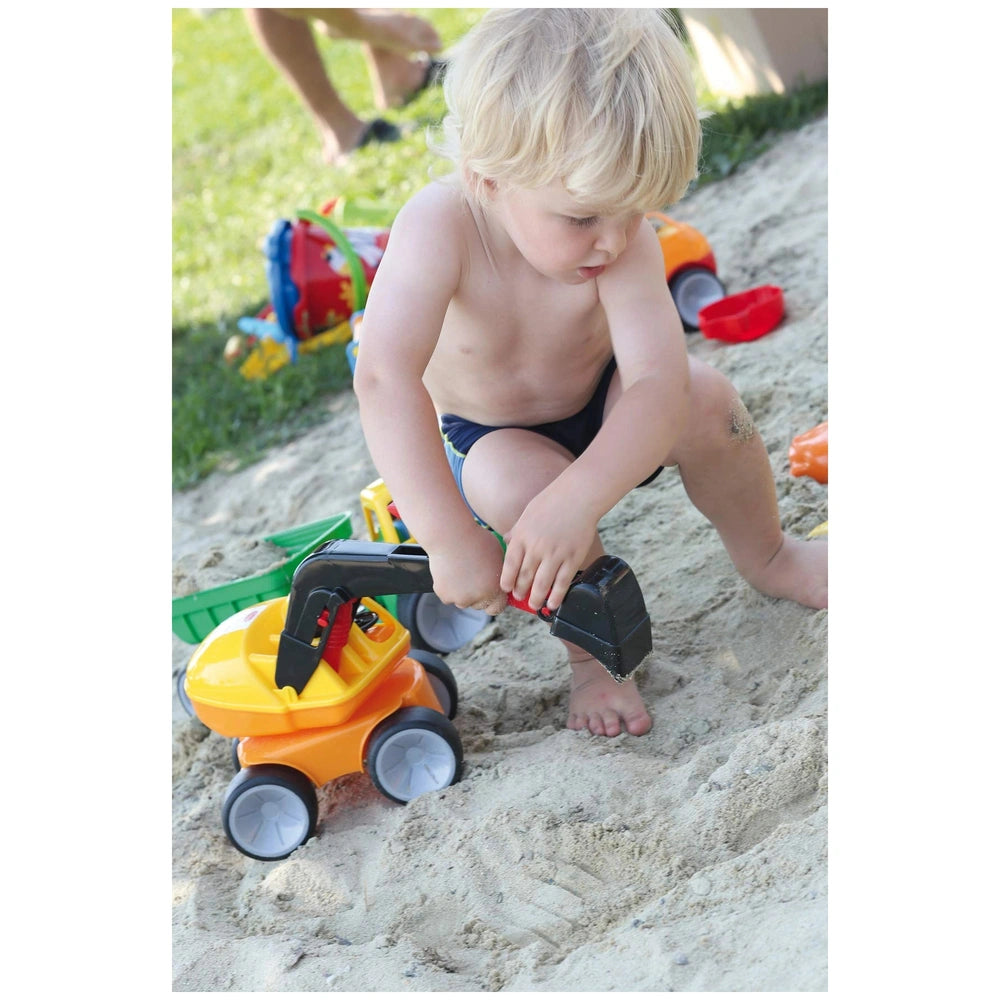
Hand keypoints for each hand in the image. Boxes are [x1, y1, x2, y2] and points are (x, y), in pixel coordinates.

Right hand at [427, 525, 507, 615]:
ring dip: (464, 593)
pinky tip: (452, 572)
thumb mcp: (499, 556)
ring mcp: (458, 598)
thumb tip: (506, 584)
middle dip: (479, 596)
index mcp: (494, 590)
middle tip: (475, 578)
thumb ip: (501, 575)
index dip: (495, 600)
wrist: (451, 535)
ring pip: (463, 601)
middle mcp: (476, 598)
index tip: (492, 592)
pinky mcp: (444, 595)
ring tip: (464, 573)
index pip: (497, 608)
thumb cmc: (477, 540)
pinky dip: (450, 588)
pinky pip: (449, 596)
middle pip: (480, 605)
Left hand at [500, 487, 598, 611]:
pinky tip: (553, 603)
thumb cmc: (551, 501)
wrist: (578, 495)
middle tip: (520, 598)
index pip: (509, 566)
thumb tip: (506, 541)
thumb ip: (517, 531)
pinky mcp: (572, 558)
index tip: (506, 589)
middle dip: (520, 591)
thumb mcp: (527, 514)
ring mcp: (555, 554)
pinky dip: (557, 596)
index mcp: (522, 537)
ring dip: (536, 598)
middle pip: (524, 578)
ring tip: (535, 605)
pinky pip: (562, 582)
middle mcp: (536, 548)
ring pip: (542, 584)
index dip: (507, 581)